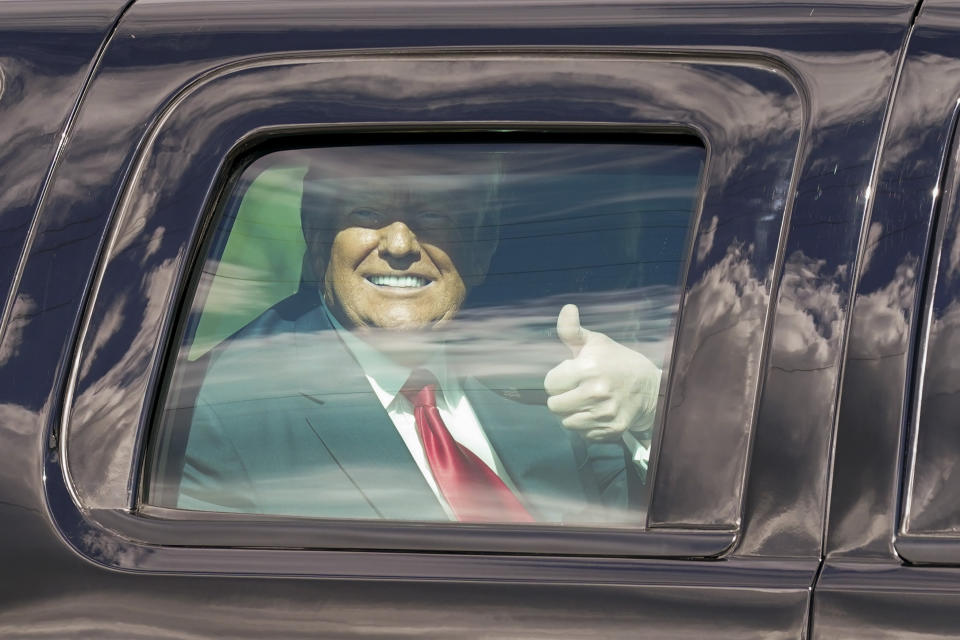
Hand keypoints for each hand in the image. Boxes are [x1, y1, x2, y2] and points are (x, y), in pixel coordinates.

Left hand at [544, 304, 660, 441]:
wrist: (650, 387)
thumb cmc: (617, 361)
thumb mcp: (595, 342)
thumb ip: (572, 330)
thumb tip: (567, 308)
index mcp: (588, 368)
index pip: (550, 384)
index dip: (558, 378)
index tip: (572, 374)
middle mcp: (595, 393)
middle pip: (554, 406)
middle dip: (562, 396)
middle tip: (578, 389)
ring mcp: (604, 414)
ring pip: (566, 422)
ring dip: (572, 412)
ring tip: (587, 401)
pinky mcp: (611, 429)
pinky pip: (582, 434)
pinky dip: (586, 425)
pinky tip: (597, 412)